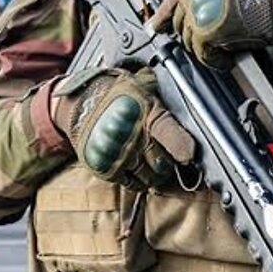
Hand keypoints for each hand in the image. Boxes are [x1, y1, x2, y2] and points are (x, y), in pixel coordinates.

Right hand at [53, 67, 194, 190]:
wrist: (80, 102)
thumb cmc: (117, 94)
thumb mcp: (143, 87)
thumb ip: (164, 103)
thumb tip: (191, 104)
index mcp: (147, 114)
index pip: (171, 135)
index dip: (183, 148)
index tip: (189, 155)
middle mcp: (134, 137)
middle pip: (163, 164)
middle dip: (169, 164)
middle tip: (168, 158)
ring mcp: (119, 154)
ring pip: (150, 177)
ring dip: (155, 174)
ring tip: (154, 165)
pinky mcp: (105, 167)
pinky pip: (131, 183)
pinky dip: (139, 181)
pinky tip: (139, 171)